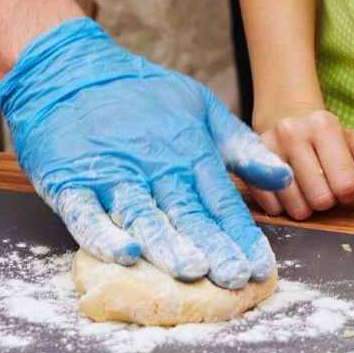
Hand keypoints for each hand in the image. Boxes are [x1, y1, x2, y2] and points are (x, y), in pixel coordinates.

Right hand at [0, 19, 292, 288]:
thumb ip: (242, 147)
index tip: (260, 268)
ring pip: (143, 215)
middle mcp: (154, 165)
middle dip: (213, 247)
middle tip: (234, 279)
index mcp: (188, 150)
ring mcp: (112, 174)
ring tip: (192, 270)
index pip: (221, 201)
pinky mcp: (71, 182)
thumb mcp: (201, 108)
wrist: (70, 73)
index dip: (241, 235)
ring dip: (167, 244)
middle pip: (187, 213)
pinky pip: (87, 214)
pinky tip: (126, 254)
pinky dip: (105, 234)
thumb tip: (284, 176)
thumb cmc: (141, 94)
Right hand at [252, 107, 353, 219]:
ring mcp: (265, 148)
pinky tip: (288, 191)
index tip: (343, 182)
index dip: (349, 193)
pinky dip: (283, 207)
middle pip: (320, 200)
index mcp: (324, 125)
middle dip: (327, 200)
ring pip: (295, 208)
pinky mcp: (248, 165)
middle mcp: (291, 132)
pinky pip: (271, 207)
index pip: (346, 186)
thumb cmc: (333, 142)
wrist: (289, 122)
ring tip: (306, 188)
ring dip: (305, 206)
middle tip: (323, 185)